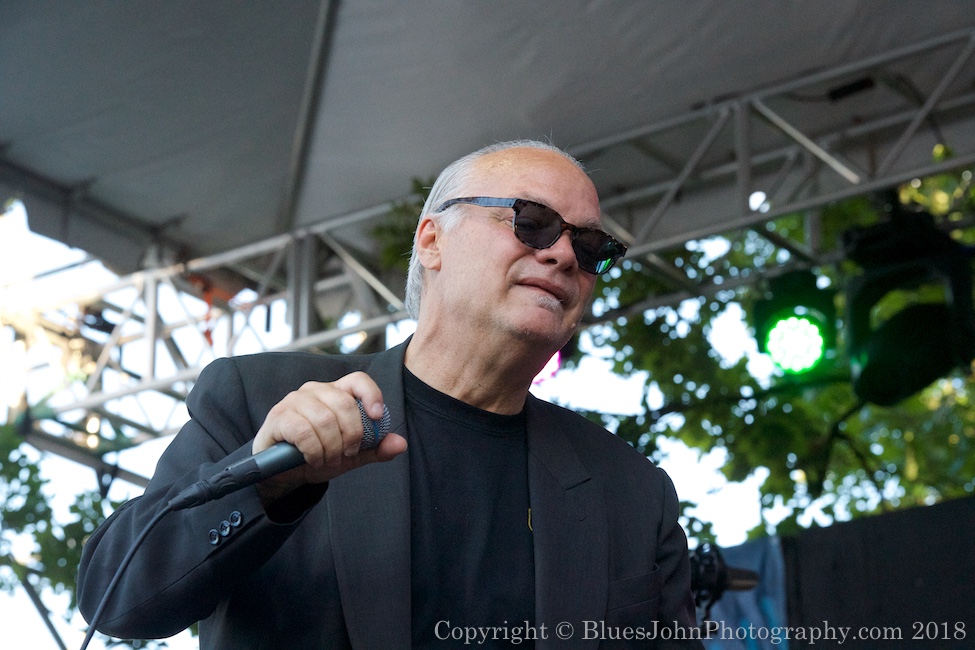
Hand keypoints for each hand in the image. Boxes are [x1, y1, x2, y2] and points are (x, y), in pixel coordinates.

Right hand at [251, 371, 406, 503]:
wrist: (283, 472)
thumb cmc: (317, 455)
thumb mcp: (350, 455)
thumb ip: (375, 448)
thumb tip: (400, 444)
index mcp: (335, 393)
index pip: (358, 380)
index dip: (371, 394)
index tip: (378, 416)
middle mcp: (315, 390)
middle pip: (344, 404)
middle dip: (351, 435)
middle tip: (346, 454)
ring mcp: (295, 401)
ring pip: (325, 419)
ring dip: (331, 447)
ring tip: (328, 459)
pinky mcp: (279, 416)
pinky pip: (303, 431)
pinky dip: (314, 451)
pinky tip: (313, 459)